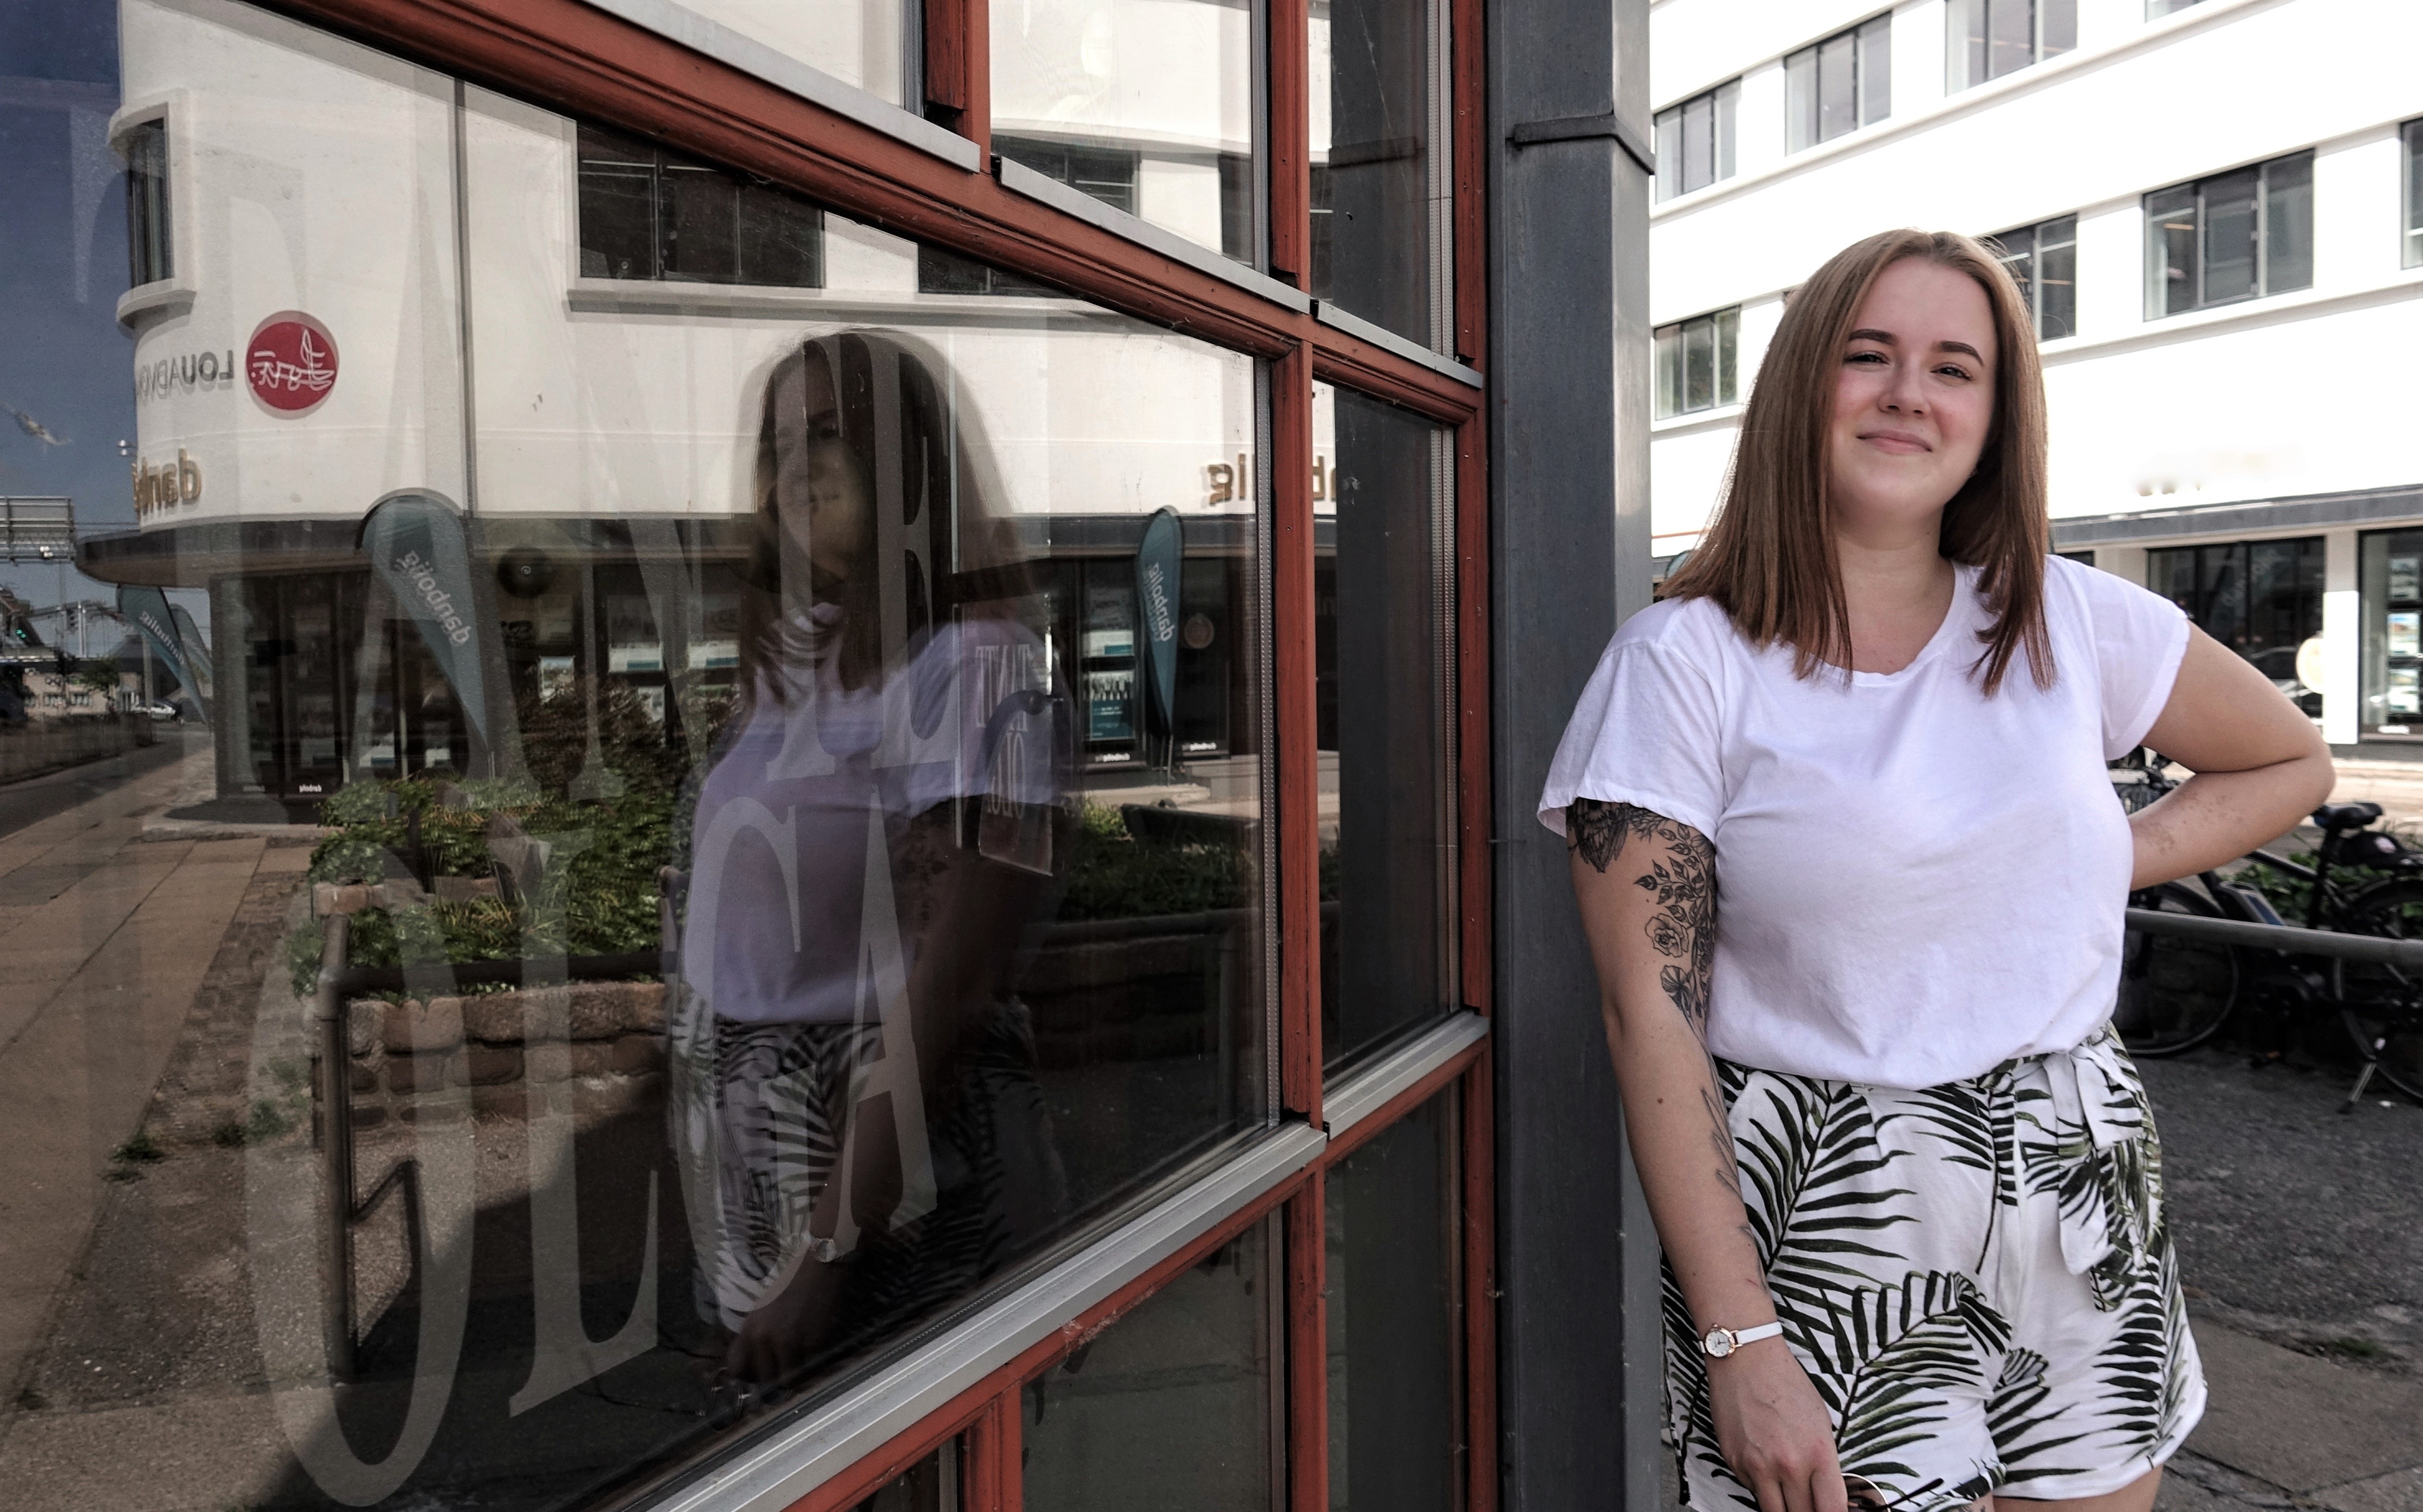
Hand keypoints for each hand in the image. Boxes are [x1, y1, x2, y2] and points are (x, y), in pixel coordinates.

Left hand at [726, 1252, 846, 1382]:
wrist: (819, 1266)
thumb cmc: (791, 1282)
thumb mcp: (763, 1308)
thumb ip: (756, 1334)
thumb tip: (756, 1360)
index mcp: (750, 1329)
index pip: (736, 1368)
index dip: (747, 1375)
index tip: (757, 1372)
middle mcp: (766, 1339)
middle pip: (764, 1379)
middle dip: (773, 1378)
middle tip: (782, 1369)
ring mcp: (790, 1343)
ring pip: (788, 1380)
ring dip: (794, 1376)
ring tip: (799, 1365)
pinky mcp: (813, 1344)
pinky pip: (809, 1370)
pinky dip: (810, 1367)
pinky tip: (812, 1355)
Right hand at [1707, 1337, 1847, 1511]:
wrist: (1746, 1360)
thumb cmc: (1788, 1386)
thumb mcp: (1822, 1424)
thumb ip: (1825, 1464)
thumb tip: (1827, 1496)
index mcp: (1818, 1454)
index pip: (1832, 1510)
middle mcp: (1788, 1465)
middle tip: (1809, 1502)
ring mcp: (1758, 1466)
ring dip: (1785, 1508)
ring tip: (1790, 1496)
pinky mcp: (1734, 1462)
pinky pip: (1752, 1490)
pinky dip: (1762, 1487)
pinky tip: (1765, 1467)